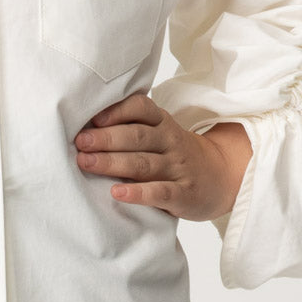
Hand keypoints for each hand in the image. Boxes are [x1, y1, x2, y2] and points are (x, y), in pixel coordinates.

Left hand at [73, 93, 251, 221]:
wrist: (221, 179)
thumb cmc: (175, 155)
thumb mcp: (160, 134)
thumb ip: (131, 128)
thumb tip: (84, 128)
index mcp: (162, 123)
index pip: (141, 108)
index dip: (117, 110)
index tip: (92, 118)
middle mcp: (170, 142)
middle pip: (137, 136)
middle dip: (106, 138)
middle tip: (80, 142)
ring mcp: (178, 168)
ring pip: (143, 163)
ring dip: (112, 163)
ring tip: (86, 163)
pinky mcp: (183, 194)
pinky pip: (160, 192)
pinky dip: (138, 193)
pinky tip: (116, 192)